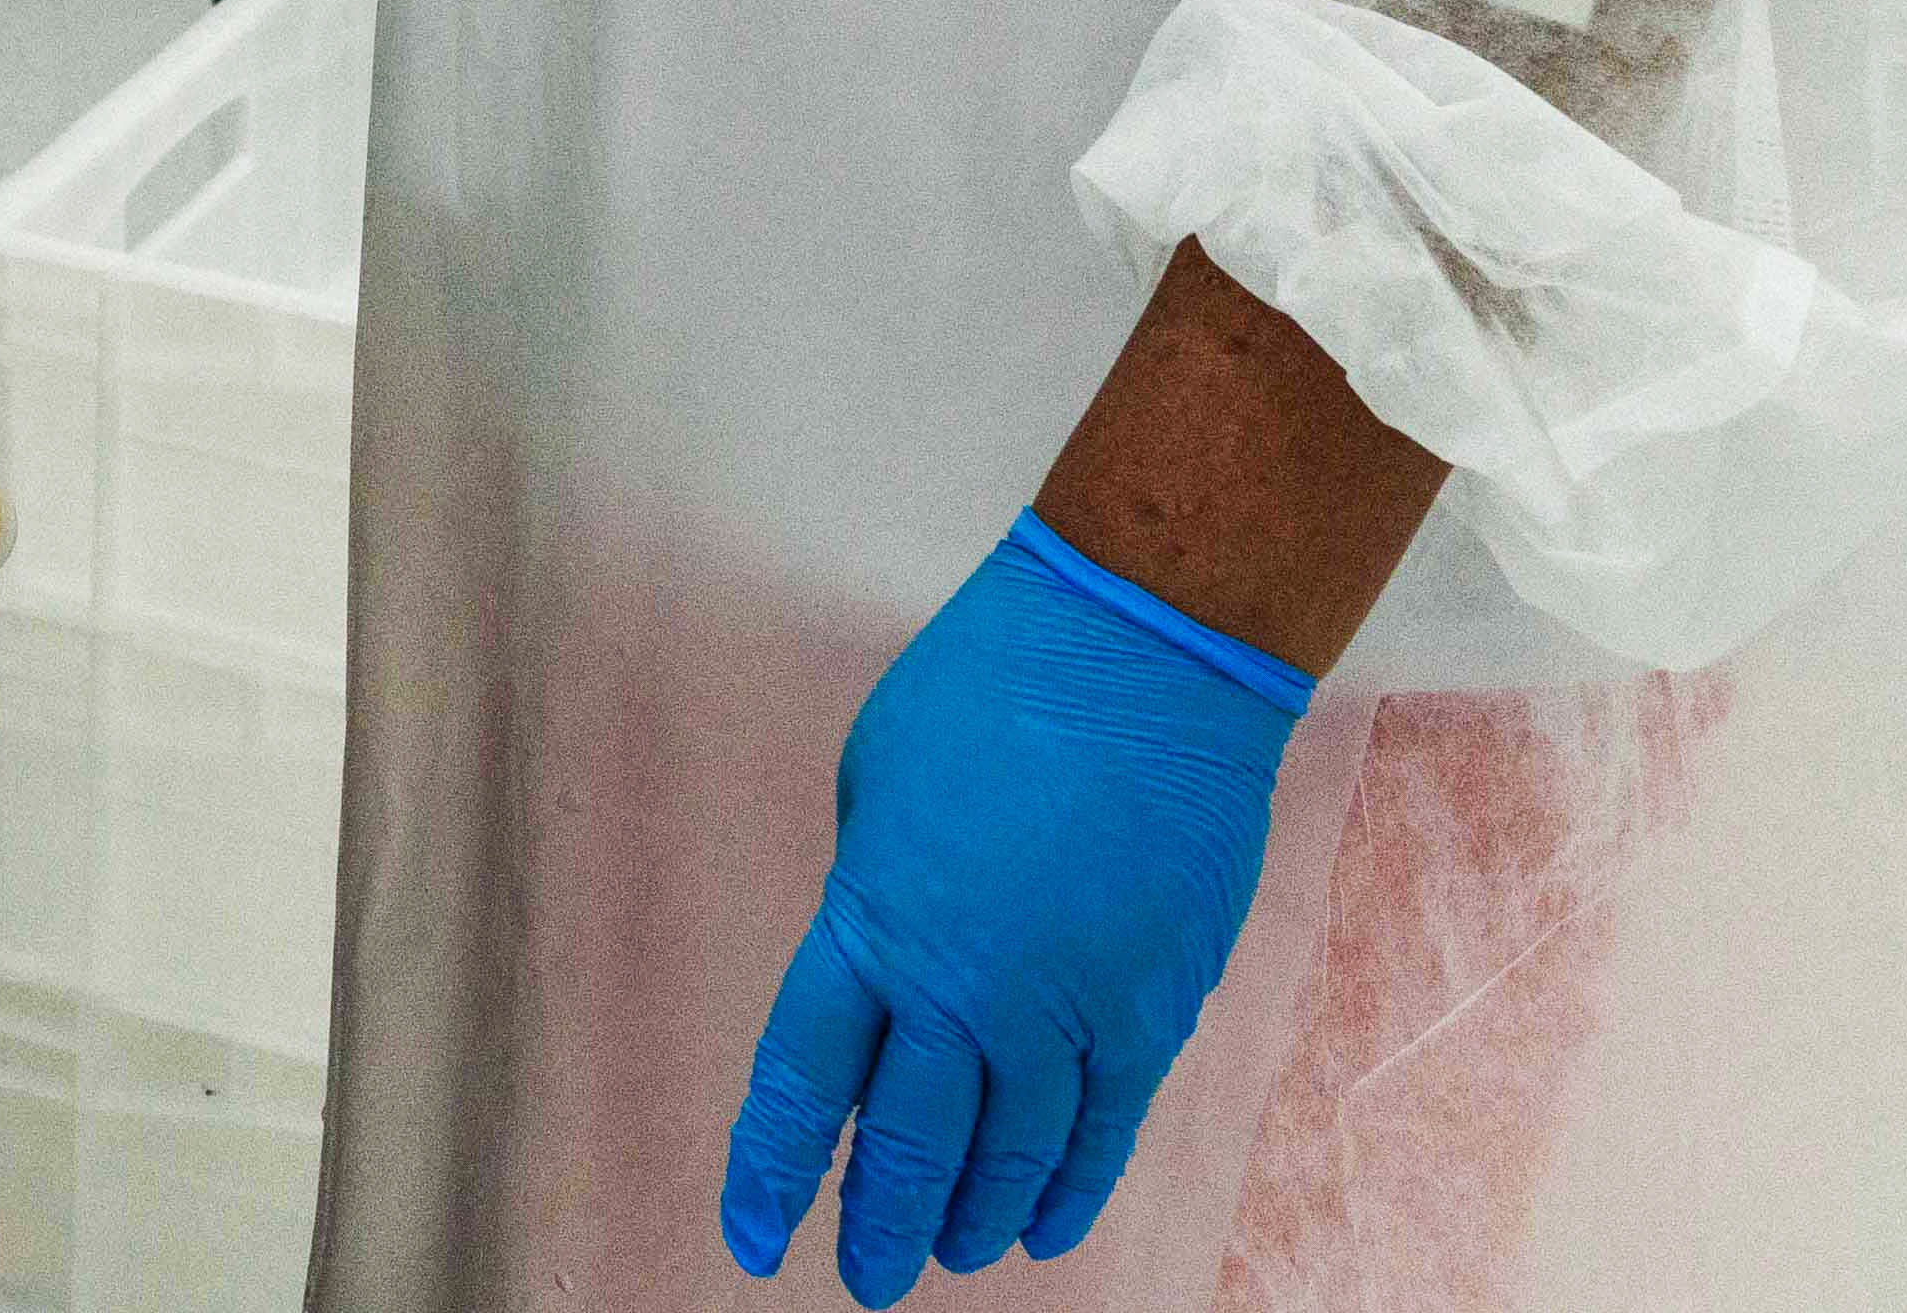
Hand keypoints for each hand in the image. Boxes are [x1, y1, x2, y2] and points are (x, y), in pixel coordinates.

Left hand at [722, 516, 1308, 1302]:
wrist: (1135, 656)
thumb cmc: (985, 690)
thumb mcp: (876, 789)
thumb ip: (876, 900)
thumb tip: (887, 972)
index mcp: (871, 925)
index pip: (805, 1081)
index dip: (776, 1170)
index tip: (752, 1238)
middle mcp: (965, 987)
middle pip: (913, 1143)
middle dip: (883, 1223)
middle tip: (866, 1280)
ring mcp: (1069, 1006)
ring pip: (1015, 1155)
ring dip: (974, 1217)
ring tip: (948, 1257)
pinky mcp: (1154, 1006)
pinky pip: (1106, 1128)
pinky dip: (1070, 1187)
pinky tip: (1041, 1227)